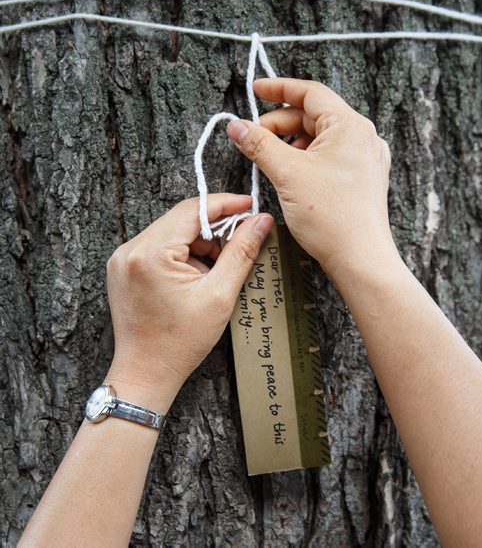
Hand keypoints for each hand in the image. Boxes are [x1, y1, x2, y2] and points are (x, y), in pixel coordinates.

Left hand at [105, 194, 273, 410]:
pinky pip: (157, 246)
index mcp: (151, 253)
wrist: (145, 373)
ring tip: (216, 270)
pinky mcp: (122, 268)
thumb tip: (261, 221)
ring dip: (198, 242)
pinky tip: (196, 275)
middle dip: (213, 227)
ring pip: (170, 232)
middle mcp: (130, 249)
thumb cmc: (180, 342)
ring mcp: (122, 259)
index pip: (192, 210)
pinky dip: (181, 253)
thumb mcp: (219, 295)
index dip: (224, 204)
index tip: (249, 205)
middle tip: (241, 239)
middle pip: (180, 219)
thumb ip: (241, 252)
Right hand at [227, 78, 397, 284]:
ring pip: (320, 138)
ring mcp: (364, 159)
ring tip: (269, 158)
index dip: (278, 89)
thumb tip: (237, 126)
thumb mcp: (287, 173)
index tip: (255, 91)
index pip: (310, 93)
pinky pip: (329, 156)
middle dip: (280, 123)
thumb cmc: (332, 217)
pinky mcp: (361, 178)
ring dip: (291, 142)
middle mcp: (362, 137)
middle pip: (314, 115)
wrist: (360, 258)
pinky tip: (290, 172)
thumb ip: (259, 144)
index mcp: (350, 126)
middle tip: (253, 137)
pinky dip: (306, 157)